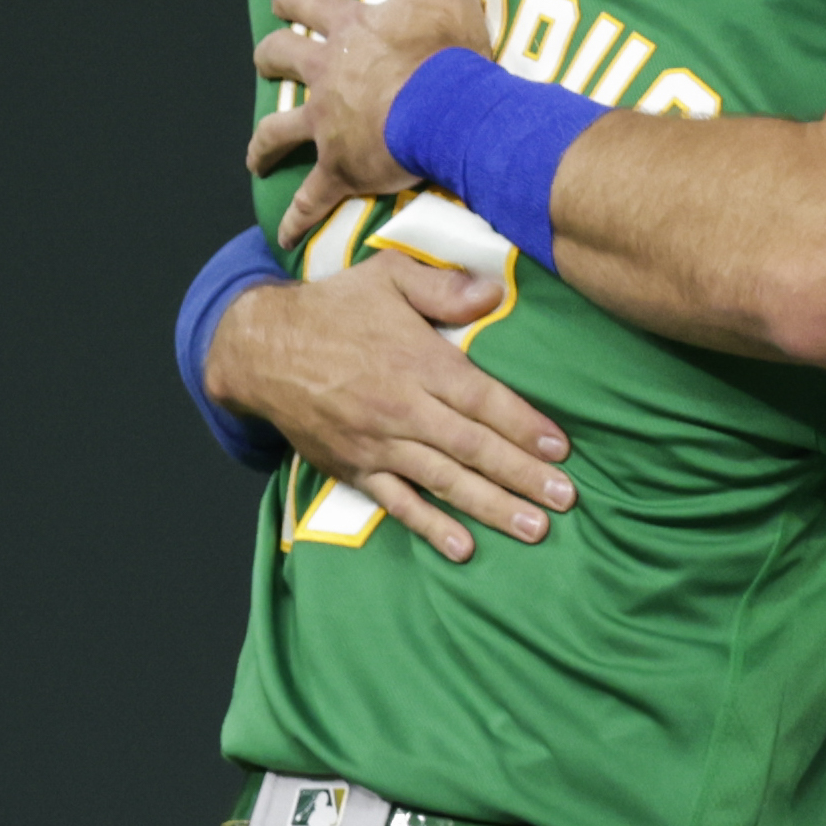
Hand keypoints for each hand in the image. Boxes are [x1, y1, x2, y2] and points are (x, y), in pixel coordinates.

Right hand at [209, 258, 572, 565]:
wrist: (260, 348)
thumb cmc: (334, 309)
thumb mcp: (387, 277)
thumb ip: (442, 286)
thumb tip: (494, 293)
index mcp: (418, 361)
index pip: (482, 399)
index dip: (524, 425)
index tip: (561, 449)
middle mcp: (402, 407)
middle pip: (473, 446)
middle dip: (522, 475)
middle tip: (566, 500)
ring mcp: (378, 443)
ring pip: (444, 480)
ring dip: (491, 507)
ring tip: (534, 529)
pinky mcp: (356, 468)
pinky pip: (398, 502)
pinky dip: (430, 526)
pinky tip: (463, 548)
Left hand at [251, 0, 490, 246]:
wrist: (452, 112)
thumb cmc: (452, 53)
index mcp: (349, 30)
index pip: (306, 4)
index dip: (291, 0)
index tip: (282, 1)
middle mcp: (327, 73)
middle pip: (280, 58)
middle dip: (269, 57)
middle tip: (265, 60)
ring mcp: (328, 122)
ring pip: (278, 129)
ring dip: (263, 142)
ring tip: (255, 155)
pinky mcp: (341, 167)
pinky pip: (312, 199)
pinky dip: (297, 220)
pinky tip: (283, 238)